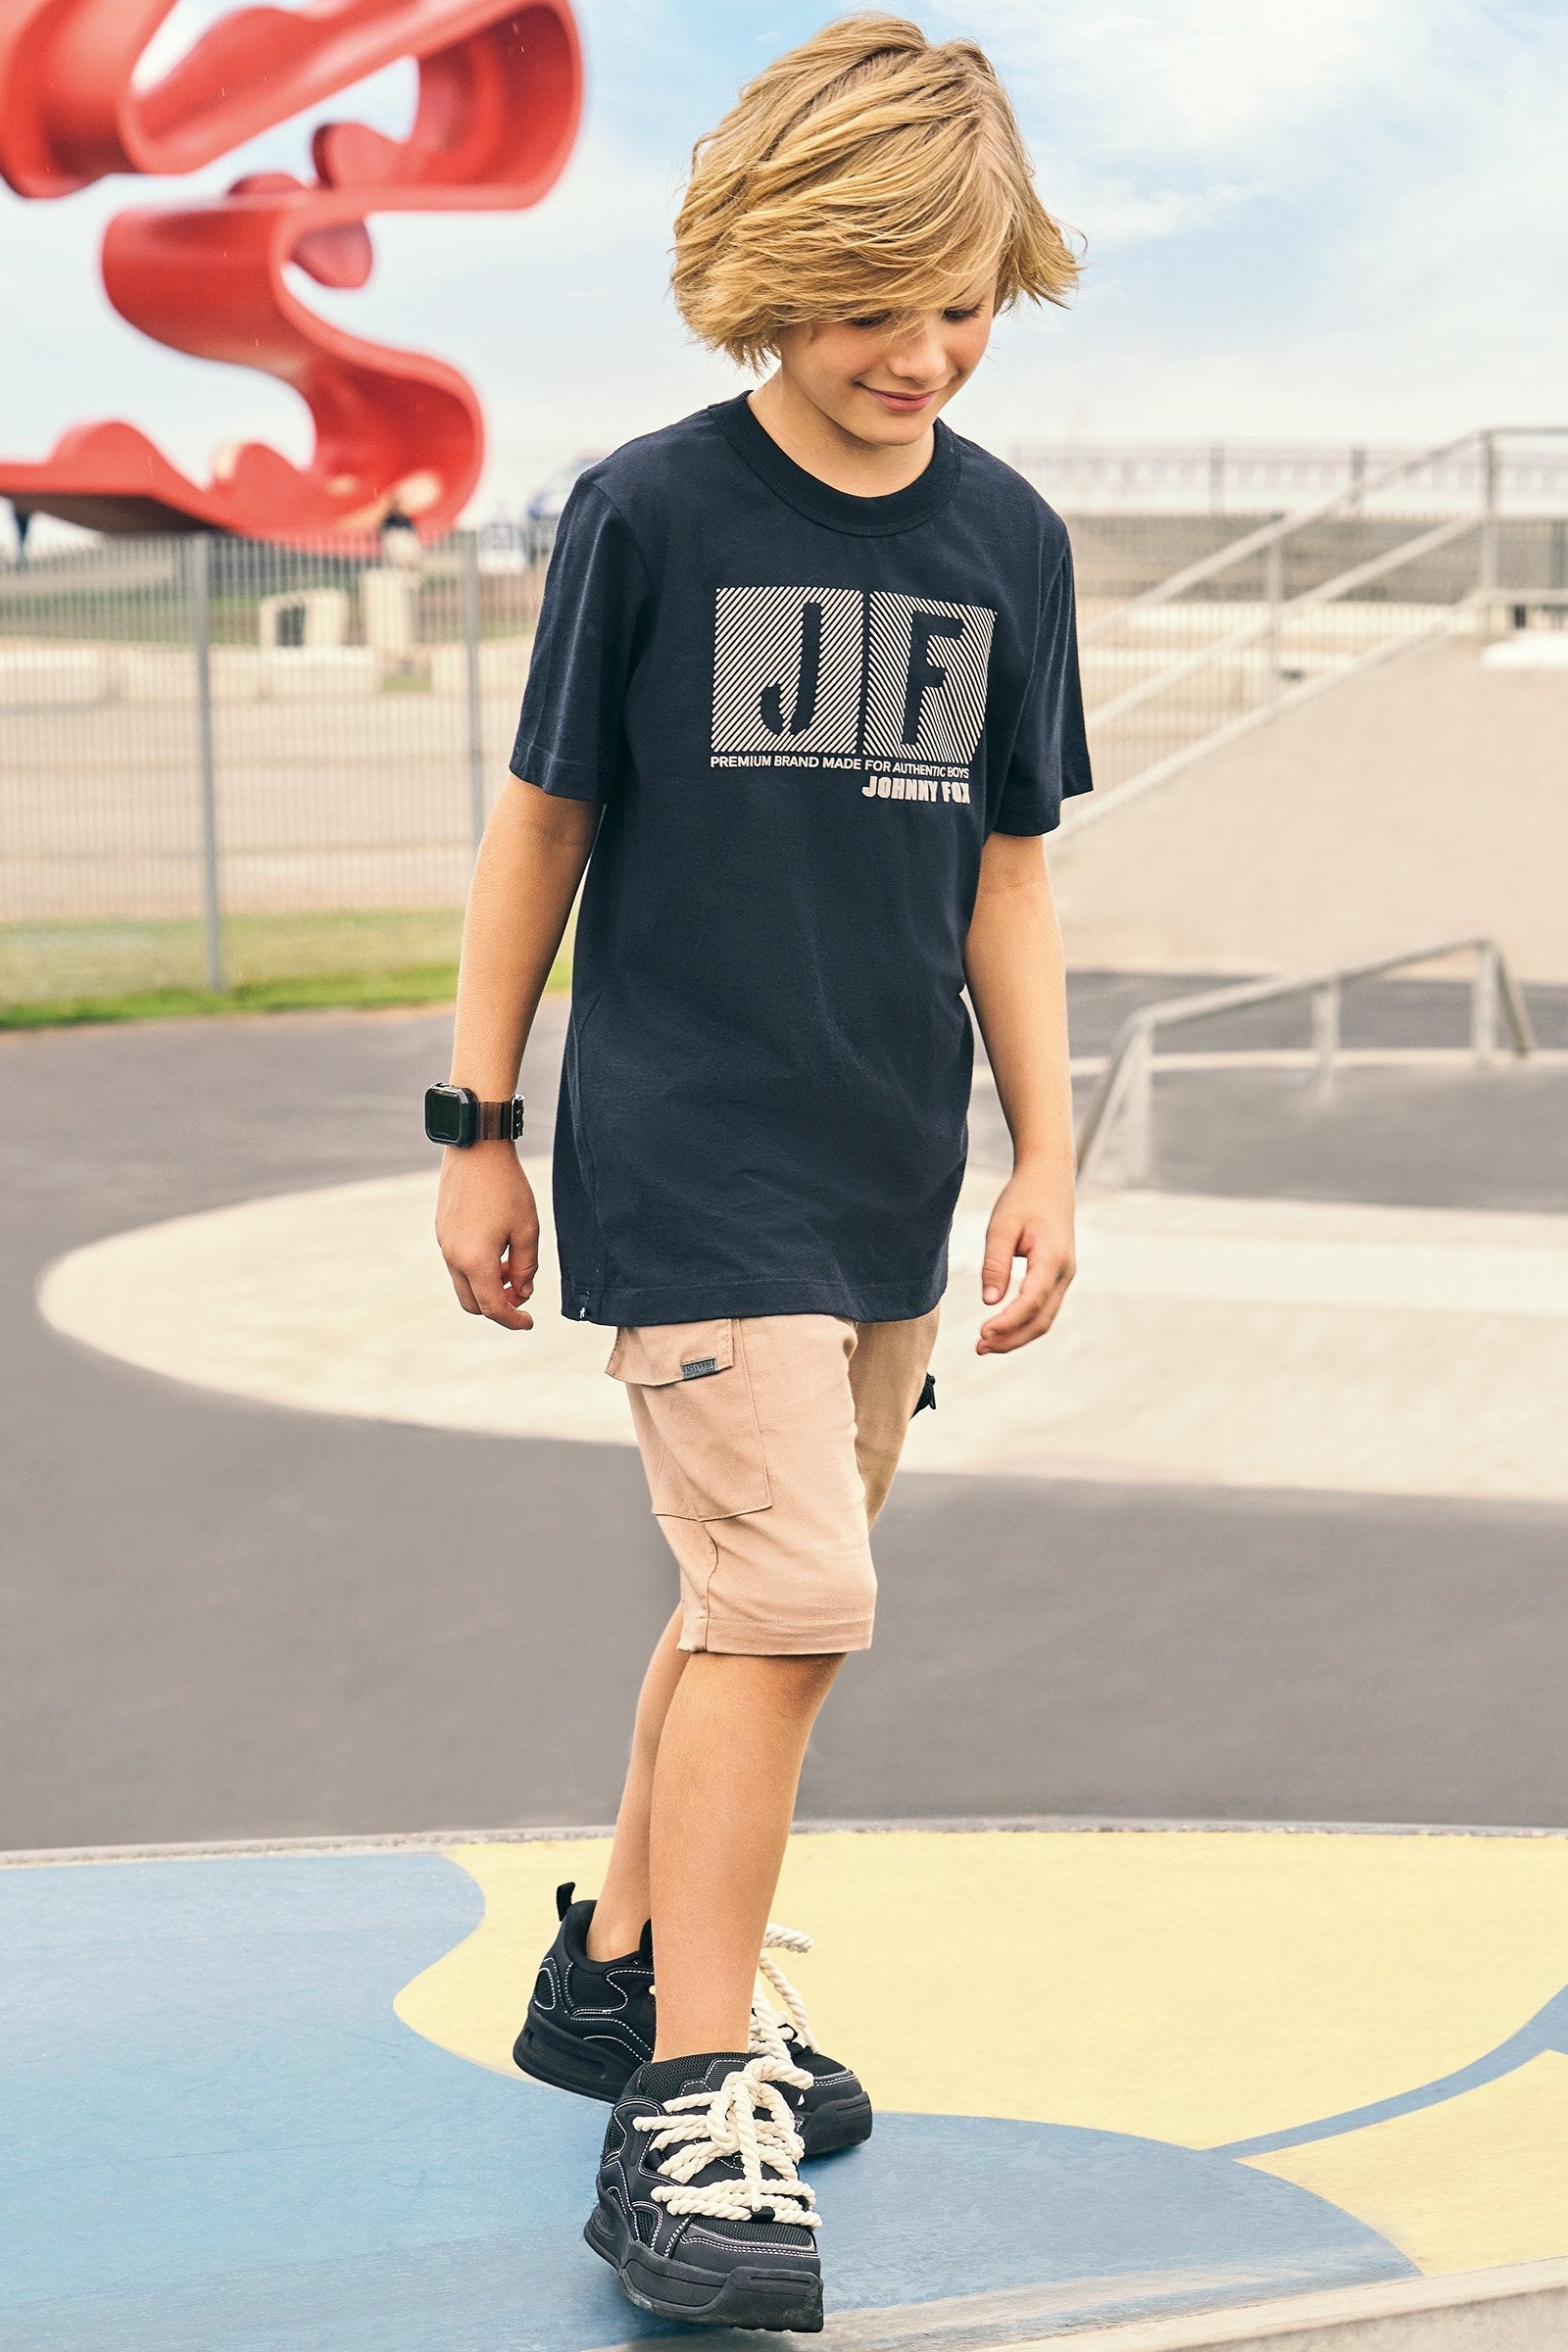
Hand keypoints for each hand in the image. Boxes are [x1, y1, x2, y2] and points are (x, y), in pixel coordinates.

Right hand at [435, 1144, 538, 1329]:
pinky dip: (477, 1269)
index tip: (529, 1323)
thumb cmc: (507, 1187)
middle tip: (522, 1293)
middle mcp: (453, 1257)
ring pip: (463, 1283)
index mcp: (475, 1260)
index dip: (513, 1320)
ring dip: (487, 1286)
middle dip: (498, 1306)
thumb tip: (523, 1292)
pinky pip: (457, 1263)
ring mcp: (443, 1243)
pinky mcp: (442, 1230)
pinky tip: (497, 1248)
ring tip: (512, 1265)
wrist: (476, 1148)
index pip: (493, 1308)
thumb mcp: (528, 1228)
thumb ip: (526, 1267)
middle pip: (473, 1303)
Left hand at [976, 1167, 1074, 1354]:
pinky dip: (1022, 1323)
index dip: (1007, 1323)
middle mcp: (1065, 1272)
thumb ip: (995, 1264)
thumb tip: (990, 1302)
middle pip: (1041, 1320)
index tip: (981, 1333)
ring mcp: (1064, 1276)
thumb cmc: (1023, 1198)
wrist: (1049, 1179)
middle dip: (1011, 1339)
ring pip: (1044, 1318)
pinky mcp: (1057, 1277)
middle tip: (978, 1348)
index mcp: (1052, 1258)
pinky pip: (1043, 1308)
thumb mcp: (1001, 1227)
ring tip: (984, 1345)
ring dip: (1016, 1336)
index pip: (1031, 1302)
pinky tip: (1000, 1329)